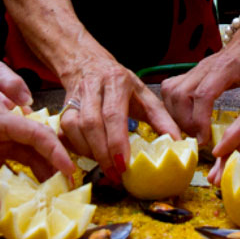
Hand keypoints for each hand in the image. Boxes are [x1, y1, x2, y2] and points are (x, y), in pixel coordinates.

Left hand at [0, 102, 74, 211]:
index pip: (34, 131)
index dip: (54, 150)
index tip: (68, 170)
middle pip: (34, 144)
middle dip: (52, 163)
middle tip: (67, 187)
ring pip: (25, 155)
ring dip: (39, 173)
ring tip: (54, 195)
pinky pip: (10, 167)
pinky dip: (21, 181)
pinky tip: (30, 197)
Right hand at [57, 50, 180, 181]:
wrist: (88, 63)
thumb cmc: (120, 83)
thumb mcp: (144, 94)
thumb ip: (161, 117)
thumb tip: (177, 142)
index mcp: (117, 81)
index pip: (114, 114)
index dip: (117, 141)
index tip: (124, 165)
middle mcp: (93, 86)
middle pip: (91, 124)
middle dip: (103, 153)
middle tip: (116, 175)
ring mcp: (74, 97)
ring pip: (74, 128)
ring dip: (89, 152)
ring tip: (107, 168)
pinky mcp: (62, 108)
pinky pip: (64, 133)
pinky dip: (77, 148)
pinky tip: (91, 157)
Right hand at [162, 19, 239, 147]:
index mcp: (226, 68)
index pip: (203, 94)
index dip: (200, 119)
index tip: (204, 140)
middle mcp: (205, 66)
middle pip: (182, 95)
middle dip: (186, 122)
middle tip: (199, 140)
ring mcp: (195, 68)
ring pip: (172, 92)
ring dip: (177, 115)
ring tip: (192, 132)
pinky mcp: (190, 71)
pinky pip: (170, 88)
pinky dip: (171, 106)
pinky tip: (184, 119)